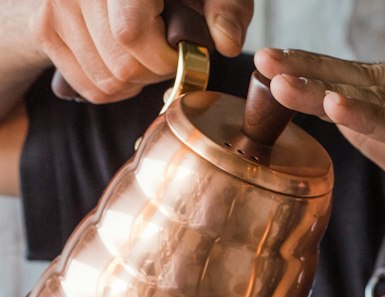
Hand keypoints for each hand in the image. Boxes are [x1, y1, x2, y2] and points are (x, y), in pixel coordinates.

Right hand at [31, 0, 252, 102]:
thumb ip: (226, 8)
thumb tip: (225, 42)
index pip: (130, 34)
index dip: (162, 57)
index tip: (179, 52)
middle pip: (120, 66)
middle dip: (151, 72)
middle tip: (162, 51)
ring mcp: (54, 5)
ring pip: (104, 82)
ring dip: (133, 82)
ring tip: (142, 55)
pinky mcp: (43, 26)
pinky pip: (85, 86)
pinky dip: (110, 86)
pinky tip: (122, 60)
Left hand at [254, 48, 384, 291]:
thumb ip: (384, 145)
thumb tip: (338, 117)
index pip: (365, 83)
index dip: (316, 76)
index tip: (270, 71)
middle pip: (368, 80)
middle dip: (311, 71)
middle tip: (262, 62)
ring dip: (330, 89)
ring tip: (282, 83)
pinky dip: (376, 119)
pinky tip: (337, 109)